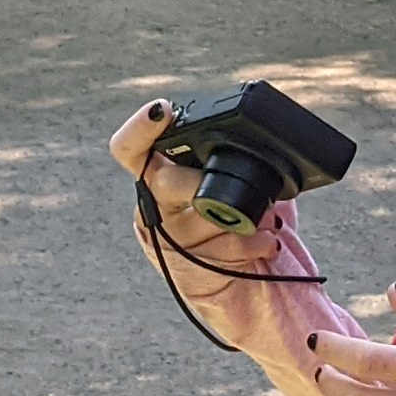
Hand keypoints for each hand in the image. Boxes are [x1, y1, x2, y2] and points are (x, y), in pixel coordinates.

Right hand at [111, 101, 297, 348]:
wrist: (253, 285)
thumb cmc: (243, 225)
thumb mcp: (238, 184)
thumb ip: (235, 159)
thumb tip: (263, 134)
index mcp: (160, 176)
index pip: (131, 149)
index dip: (139, 128)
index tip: (162, 111)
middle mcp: (154, 206)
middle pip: (162, 181)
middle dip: (198, 182)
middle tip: (223, 184)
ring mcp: (165, 240)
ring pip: (195, 217)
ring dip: (237, 218)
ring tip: (264, 221)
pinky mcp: (183, 271)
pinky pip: (215, 250)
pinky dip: (247, 244)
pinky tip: (264, 242)